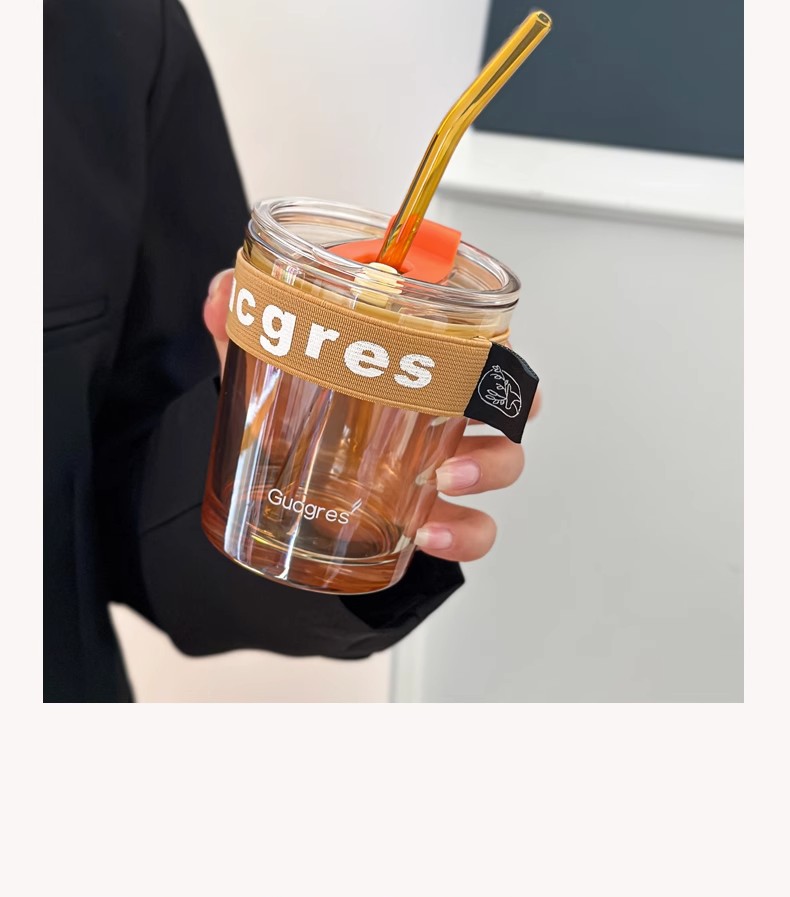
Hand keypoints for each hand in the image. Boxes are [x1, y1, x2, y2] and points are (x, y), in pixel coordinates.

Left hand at [204, 270, 540, 563]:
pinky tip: (430, 533)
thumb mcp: (271, 366)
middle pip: (507, 401)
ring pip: (502, 465)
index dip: (499, 341)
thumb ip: (244, 324)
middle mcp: (441, 415)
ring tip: (445, 479)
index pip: (477, 343)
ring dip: (488, 469)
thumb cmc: (299, 415)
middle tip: (471, 411)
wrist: (283, 490)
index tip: (489, 343)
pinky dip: (462, 534)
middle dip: (507, 405)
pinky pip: (471, 529)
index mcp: (419, 367)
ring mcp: (442, 468)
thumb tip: (223, 294)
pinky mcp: (431, 516)